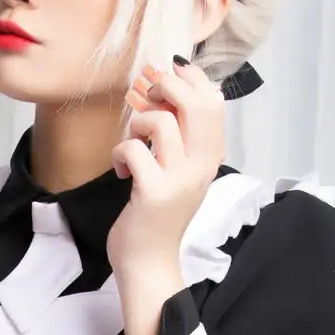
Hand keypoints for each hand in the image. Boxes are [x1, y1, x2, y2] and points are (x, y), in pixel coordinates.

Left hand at [106, 57, 224, 282]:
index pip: (213, 102)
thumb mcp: (179, 171)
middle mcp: (201, 166)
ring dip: (137, 124)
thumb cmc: (158, 214)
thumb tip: (170, 88)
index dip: (190, 77)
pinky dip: (120, 153)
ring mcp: (180, 179)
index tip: (166, 73)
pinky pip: (133, 149)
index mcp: (211, 157)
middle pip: (195, 104)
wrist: (149, 262)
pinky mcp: (154, 191)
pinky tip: (122, 170)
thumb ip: (181, 135)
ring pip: (160, 121)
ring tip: (133, 144)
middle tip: (147, 97)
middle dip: (166, 87)